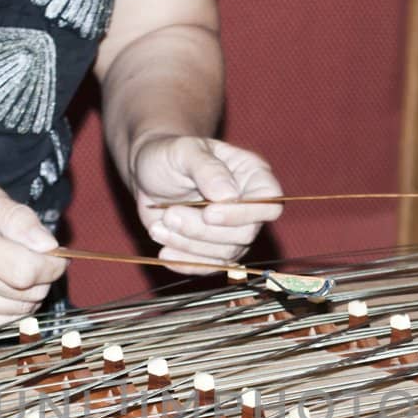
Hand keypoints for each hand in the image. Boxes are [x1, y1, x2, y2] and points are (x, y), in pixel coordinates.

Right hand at [0, 181, 66, 330]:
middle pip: (26, 293)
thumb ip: (18, 218)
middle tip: (32, 256)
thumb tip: (49, 247)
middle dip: (42, 277)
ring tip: (11, 267)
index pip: (25, 270)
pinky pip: (1, 322)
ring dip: (28, 292)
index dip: (51, 265)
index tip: (55, 254)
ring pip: (18, 311)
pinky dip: (9, 306)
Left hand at [130, 136, 282, 273]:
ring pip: (226, 253)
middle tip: (170, 215)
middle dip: (204, 230)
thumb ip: (208, 168)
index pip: (270, 203)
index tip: (209, 213)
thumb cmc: (169, 156)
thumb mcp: (184, 151)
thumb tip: (229, 195)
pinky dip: (186, 262)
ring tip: (159, 226)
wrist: (147, 176)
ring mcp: (233, 230)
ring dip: (190, 244)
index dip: (244, 213)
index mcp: (253, 174)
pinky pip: (210, 266)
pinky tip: (165, 251)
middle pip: (246, 233)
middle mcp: (249, 206)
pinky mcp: (215, 250)